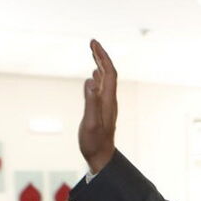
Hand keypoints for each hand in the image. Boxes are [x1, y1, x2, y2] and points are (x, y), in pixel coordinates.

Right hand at [79, 39, 117, 172]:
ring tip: (92, 53)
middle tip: (92, 42)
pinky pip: (102, 88)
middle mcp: (109, 100)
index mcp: (108, 100)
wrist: (101, 157)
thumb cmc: (94, 143)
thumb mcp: (91, 123)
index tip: (93, 43)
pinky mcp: (102, 110)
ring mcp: (107, 105)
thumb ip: (91, 102)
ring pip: (106, 79)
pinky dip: (98, 77)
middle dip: (101, 56)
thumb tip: (90, 80)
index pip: (109, 72)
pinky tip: (94, 76)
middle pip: (109, 73)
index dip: (102, 56)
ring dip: (100, 64)